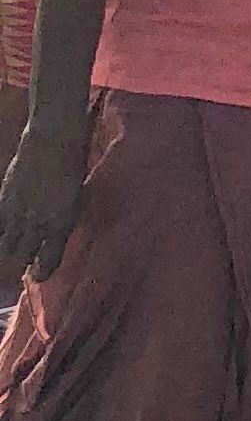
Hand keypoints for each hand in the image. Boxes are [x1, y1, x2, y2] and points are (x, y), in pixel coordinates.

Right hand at [0, 128, 87, 284]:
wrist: (53, 143)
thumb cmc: (71, 170)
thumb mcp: (74, 202)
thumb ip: (60, 222)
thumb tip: (48, 237)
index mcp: (62, 225)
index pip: (49, 259)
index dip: (42, 271)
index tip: (37, 277)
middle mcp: (39, 223)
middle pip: (21, 256)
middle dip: (15, 268)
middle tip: (11, 277)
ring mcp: (18, 212)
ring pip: (4, 244)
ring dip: (3, 255)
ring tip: (3, 263)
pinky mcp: (4, 200)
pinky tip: (0, 237)